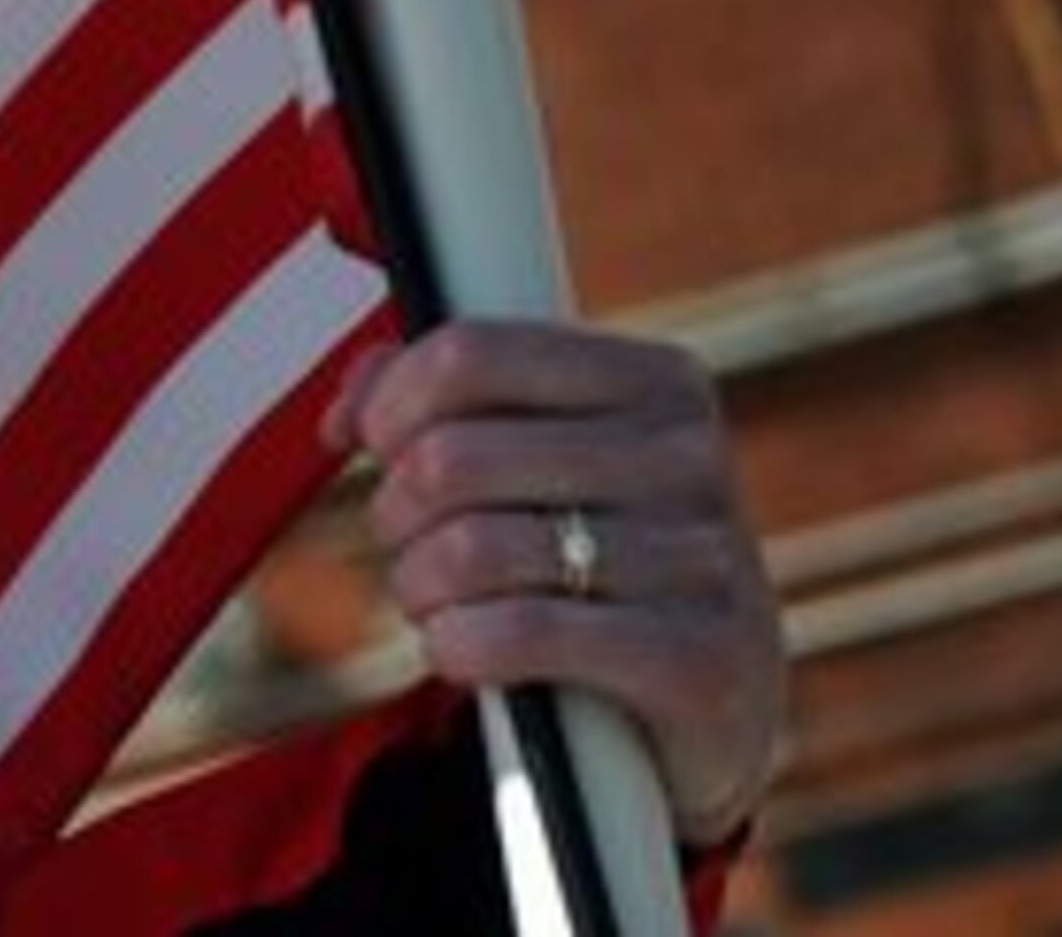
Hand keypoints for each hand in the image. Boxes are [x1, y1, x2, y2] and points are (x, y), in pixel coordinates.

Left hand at [324, 318, 785, 850]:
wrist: (713, 707)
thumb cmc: (601, 561)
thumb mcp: (542, 461)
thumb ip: (444, 402)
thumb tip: (349, 408)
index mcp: (657, 382)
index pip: (471, 354)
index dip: (390, 403)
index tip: (372, 443)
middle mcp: (692, 457)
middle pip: (452, 457)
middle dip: (395, 511)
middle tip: (404, 543)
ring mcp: (708, 559)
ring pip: (474, 550)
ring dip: (419, 585)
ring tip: (432, 600)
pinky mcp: (703, 662)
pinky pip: (521, 634)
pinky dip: (458, 646)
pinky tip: (461, 650)